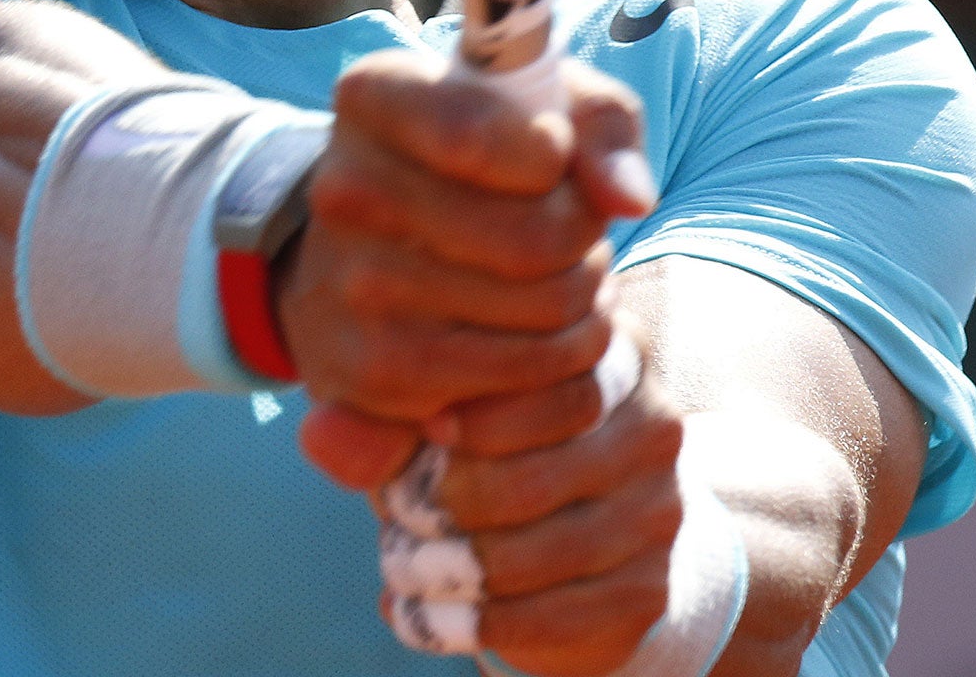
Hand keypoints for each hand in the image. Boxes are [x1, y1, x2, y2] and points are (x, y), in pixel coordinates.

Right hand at [278, 48, 653, 477]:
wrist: (376, 247)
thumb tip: (630, 199)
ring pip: (542, 316)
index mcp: (376, 97)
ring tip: (562, 280)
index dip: (550, 154)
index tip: (555, 155)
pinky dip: (557, 366)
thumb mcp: (548, 104)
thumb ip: (603, 127)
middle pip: (535, 239)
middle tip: (574, 233)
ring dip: (584, 304)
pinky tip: (533, 334)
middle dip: (585, 242)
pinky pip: (520, 388)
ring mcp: (349, 288)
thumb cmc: (488, 158)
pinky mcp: (371, 375)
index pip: (474, 134)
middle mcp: (344, 190)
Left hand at [373, 332, 688, 676]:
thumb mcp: (429, 425)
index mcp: (604, 350)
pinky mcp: (646, 586)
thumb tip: (317, 434)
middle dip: (445, 506)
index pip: (539, 374)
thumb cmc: (484, 455)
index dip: (467, 414)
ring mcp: (658, 507)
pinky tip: (428, 615)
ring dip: (450, 572)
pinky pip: (551, 616)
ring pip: (537, 552)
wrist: (570, 547)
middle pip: (534, 471)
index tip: (424, 430)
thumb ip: (376, 424)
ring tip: (403, 567)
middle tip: (398, 517)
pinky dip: (473, 625)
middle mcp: (650, 421)